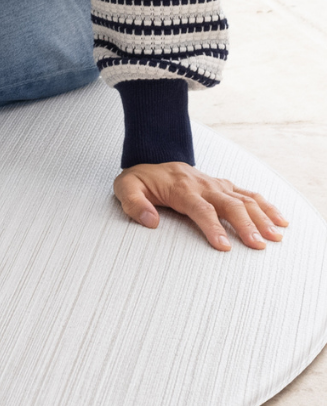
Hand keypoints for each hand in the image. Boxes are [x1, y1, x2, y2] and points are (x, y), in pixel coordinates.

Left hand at [114, 162, 288, 251]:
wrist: (151, 159)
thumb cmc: (140, 180)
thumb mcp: (125, 188)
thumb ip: (133, 203)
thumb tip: (150, 220)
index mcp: (181, 188)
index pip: (201, 209)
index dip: (213, 228)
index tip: (224, 246)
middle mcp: (203, 185)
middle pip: (229, 204)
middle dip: (245, 225)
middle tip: (258, 245)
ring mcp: (215, 184)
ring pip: (244, 199)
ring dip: (262, 217)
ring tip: (276, 236)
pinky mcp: (223, 185)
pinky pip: (248, 193)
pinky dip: (266, 205)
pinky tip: (280, 219)